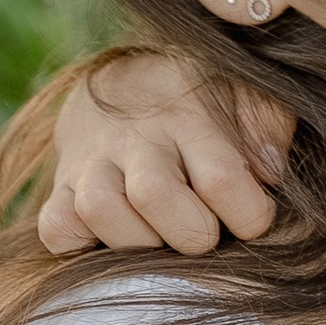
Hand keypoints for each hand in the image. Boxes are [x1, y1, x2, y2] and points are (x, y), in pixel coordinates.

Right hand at [39, 50, 292, 257]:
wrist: (123, 80)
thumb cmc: (201, 101)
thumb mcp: (244, 92)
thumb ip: (269, 122)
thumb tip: (269, 172)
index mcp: (188, 117)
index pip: (220, 178)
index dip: (248, 215)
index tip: (254, 217)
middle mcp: (135, 137)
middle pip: (154, 194)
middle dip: (191, 232)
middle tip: (204, 230)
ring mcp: (89, 161)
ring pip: (99, 210)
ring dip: (136, 240)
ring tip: (159, 233)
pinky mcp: (59, 185)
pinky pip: (56, 228)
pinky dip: (81, 244)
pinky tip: (115, 235)